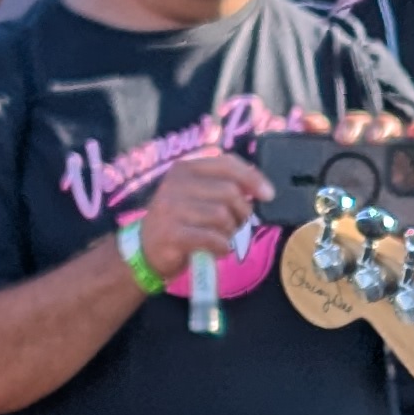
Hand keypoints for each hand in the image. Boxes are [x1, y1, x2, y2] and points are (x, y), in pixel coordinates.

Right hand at [119, 141, 277, 292]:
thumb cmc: (180, 221)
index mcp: (185, 168)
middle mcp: (175, 184)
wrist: (145, 250)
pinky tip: (218, 249)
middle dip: (242, 213)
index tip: (268, 195)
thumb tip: (261, 189)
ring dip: (230, 233)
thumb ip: (223, 186)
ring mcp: (171, 209)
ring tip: (221, 238)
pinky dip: (222, 247)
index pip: (227, 164)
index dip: (253, 178)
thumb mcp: (197, 195)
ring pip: (223, 217)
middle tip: (235, 225)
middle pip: (230, 193)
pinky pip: (213, 239)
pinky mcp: (172, 234)